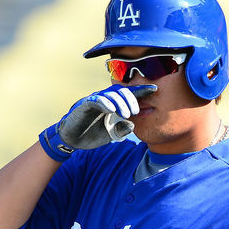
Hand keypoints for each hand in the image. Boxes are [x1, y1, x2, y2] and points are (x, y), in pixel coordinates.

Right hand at [39, 84, 156, 161]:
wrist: (72, 140)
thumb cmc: (92, 134)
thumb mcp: (111, 134)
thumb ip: (122, 129)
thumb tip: (132, 124)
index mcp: (114, 105)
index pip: (129, 95)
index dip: (142, 91)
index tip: (155, 88)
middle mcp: (105, 99)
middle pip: (121, 91)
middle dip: (131, 99)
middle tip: (136, 111)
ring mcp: (95, 100)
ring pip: (110, 94)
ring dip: (120, 103)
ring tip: (126, 113)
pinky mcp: (85, 104)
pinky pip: (96, 100)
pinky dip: (105, 104)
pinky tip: (112, 110)